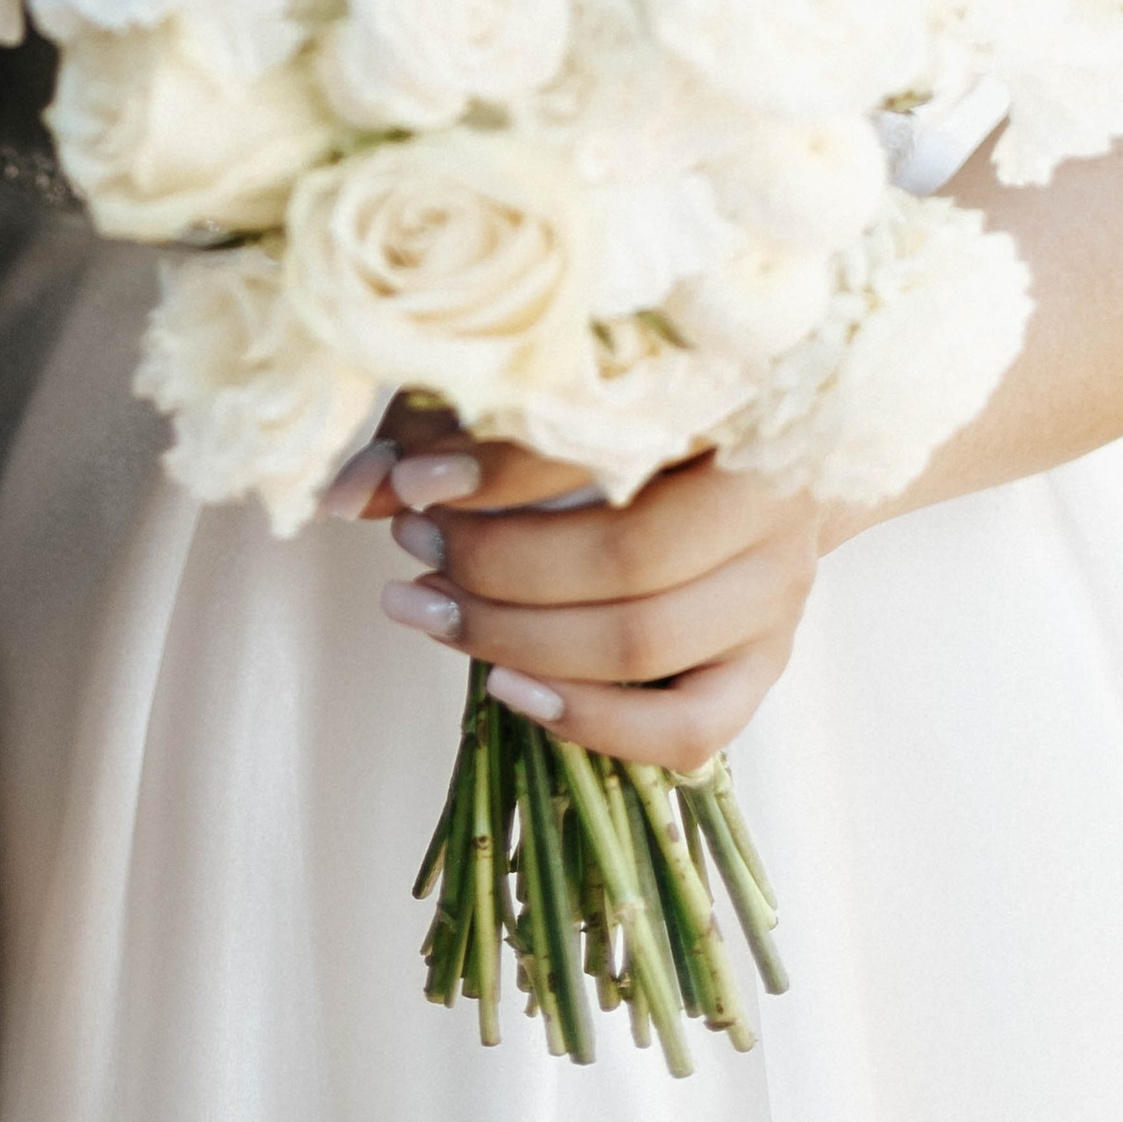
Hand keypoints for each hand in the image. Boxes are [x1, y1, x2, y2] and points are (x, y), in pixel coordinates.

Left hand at [366, 428, 827, 773]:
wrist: (750, 447)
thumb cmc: (621, 402)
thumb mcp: (532, 392)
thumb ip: (442, 429)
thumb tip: (345, 494)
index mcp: (727, 396)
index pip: (607, 440)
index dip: (498, 469)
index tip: (410, 483)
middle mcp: (769, 495)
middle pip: (626, 555)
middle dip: (497, 562)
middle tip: (410, 542)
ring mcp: (776, 587)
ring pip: (646, 642)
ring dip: (517, 638)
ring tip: (426, 606)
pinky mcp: (767, 662)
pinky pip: (688, 729)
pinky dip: (591, 722)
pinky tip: (506, 690)